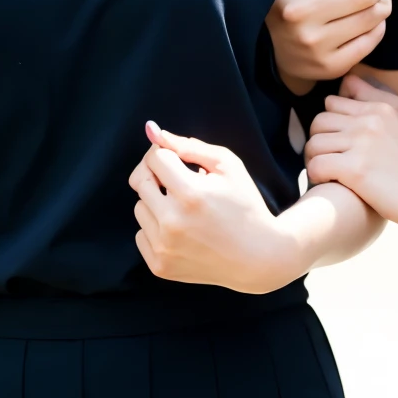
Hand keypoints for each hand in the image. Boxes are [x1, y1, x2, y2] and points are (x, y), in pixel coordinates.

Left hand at [129, 122, 301, 293]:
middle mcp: (172, 222)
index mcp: (190, 193)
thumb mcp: (228, 166)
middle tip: (178, 181)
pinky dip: (156, 229)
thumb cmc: (246, 205)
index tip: (178, 160)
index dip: (166, 153)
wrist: (258, 258)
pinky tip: (182, 231)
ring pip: (139, 208)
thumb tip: (153, 132)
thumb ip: (188, 146)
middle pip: (140, 180)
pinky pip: (141, 234)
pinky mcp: (160, 266)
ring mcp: (164, 247)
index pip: (155, 158)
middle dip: (157, 174)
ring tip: (184, 209)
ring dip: (156, 203)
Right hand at [266, 0, 394, 93]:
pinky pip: (369, 46)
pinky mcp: (333, 70)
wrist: (276, 48)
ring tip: (375, 3)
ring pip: (374, 28)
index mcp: (300, 8)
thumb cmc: (290, 1)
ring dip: (381, 11)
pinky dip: (376, 30)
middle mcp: (310, 36)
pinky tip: (368, 23)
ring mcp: (322, 57)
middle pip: (372, 11)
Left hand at [305, 75, 397, 230]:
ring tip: (328, 172)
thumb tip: (348, 82)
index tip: (340, 139)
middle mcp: (372, 118)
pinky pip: (316, 165)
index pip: (336, 99)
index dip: (333, 121)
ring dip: (315, 159)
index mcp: (384, 105)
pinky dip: (317, 176)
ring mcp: (362, 142)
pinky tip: (330, 183)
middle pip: (320, 119)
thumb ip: (378, 101)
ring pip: (314, 141)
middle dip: (321, 140)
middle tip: (330, 158)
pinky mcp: (355, 168)